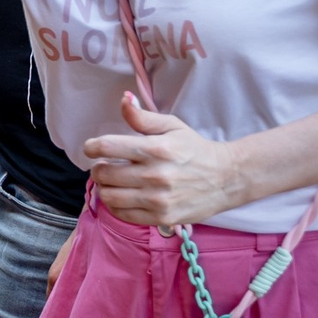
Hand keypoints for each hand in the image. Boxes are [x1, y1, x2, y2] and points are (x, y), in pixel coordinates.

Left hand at [83, 93, 250, 225]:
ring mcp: (158, 199)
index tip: (92, 148)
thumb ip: (143, 116)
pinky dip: (115, 205)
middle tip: (105, 165)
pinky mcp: (162, 217)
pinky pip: (123, 214)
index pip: (106, 146)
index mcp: (155, 149)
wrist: (227, 178)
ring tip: (112, 182)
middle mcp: (155, 175)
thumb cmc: (195, 149)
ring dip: (104, 187)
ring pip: (109, 196)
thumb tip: (124, 99)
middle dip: (98, 167)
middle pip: (103, 173)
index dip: (91, 147)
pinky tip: (122, 196)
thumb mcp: (172, 126)